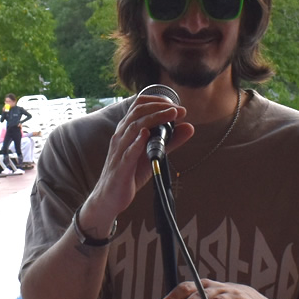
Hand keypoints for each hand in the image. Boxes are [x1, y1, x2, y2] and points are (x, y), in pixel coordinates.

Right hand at [79, 93, 195, 233]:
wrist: (109, 197)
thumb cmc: (130, 173)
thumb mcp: (153, 154)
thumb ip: (170, 140)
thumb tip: (189, 127)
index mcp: (127, 130)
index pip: (138, 105)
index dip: (157, 101)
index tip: (175, 105)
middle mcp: (121, 136)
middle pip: (138, 112)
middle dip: (160, 108)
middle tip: (179, 110)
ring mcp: (119, 151)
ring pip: (134, 128)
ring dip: (154, 119)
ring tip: (171, 115)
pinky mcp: (120, 167)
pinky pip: (128, 152)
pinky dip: (137, 142)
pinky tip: (147, 135)